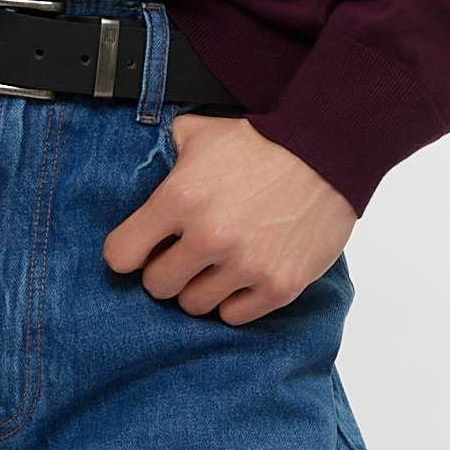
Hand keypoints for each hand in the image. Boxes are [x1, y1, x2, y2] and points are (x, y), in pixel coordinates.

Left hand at [101, 115, 357, 322]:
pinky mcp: (279, 286)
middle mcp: (209, 237)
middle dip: (165, 270)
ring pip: (194, 305)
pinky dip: (234, 300)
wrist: (328, 150)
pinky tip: (241, 277)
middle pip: (157, 286)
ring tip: (216, 265)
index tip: (142, 249)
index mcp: (180, 199)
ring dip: (200, 287)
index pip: (121, 255)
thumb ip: (166, 151)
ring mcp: (246, 265)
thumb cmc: (263, 141)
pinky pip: (234, 316)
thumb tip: (148, 159)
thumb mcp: (202, 133)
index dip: (129, 252)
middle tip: (183, 256)